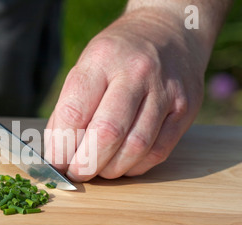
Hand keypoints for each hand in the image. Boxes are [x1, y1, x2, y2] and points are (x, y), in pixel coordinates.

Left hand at [45, 7, 211, 181]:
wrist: (170, 32)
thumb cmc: (117, 58)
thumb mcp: (85, 68)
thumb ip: (70, 110)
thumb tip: (58, 154)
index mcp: (102, 59)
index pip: (75, 113)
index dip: (61, 148)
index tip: (56, 165)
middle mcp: (136, 73)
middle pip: (108, 133)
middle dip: (86, 164)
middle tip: (76, 173)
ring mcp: (165, 91)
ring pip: (136, 147)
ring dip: (111, 169)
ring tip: (99, 169)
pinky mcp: (185, 109)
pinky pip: (158, 151)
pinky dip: (135, 166)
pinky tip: (123, 163)